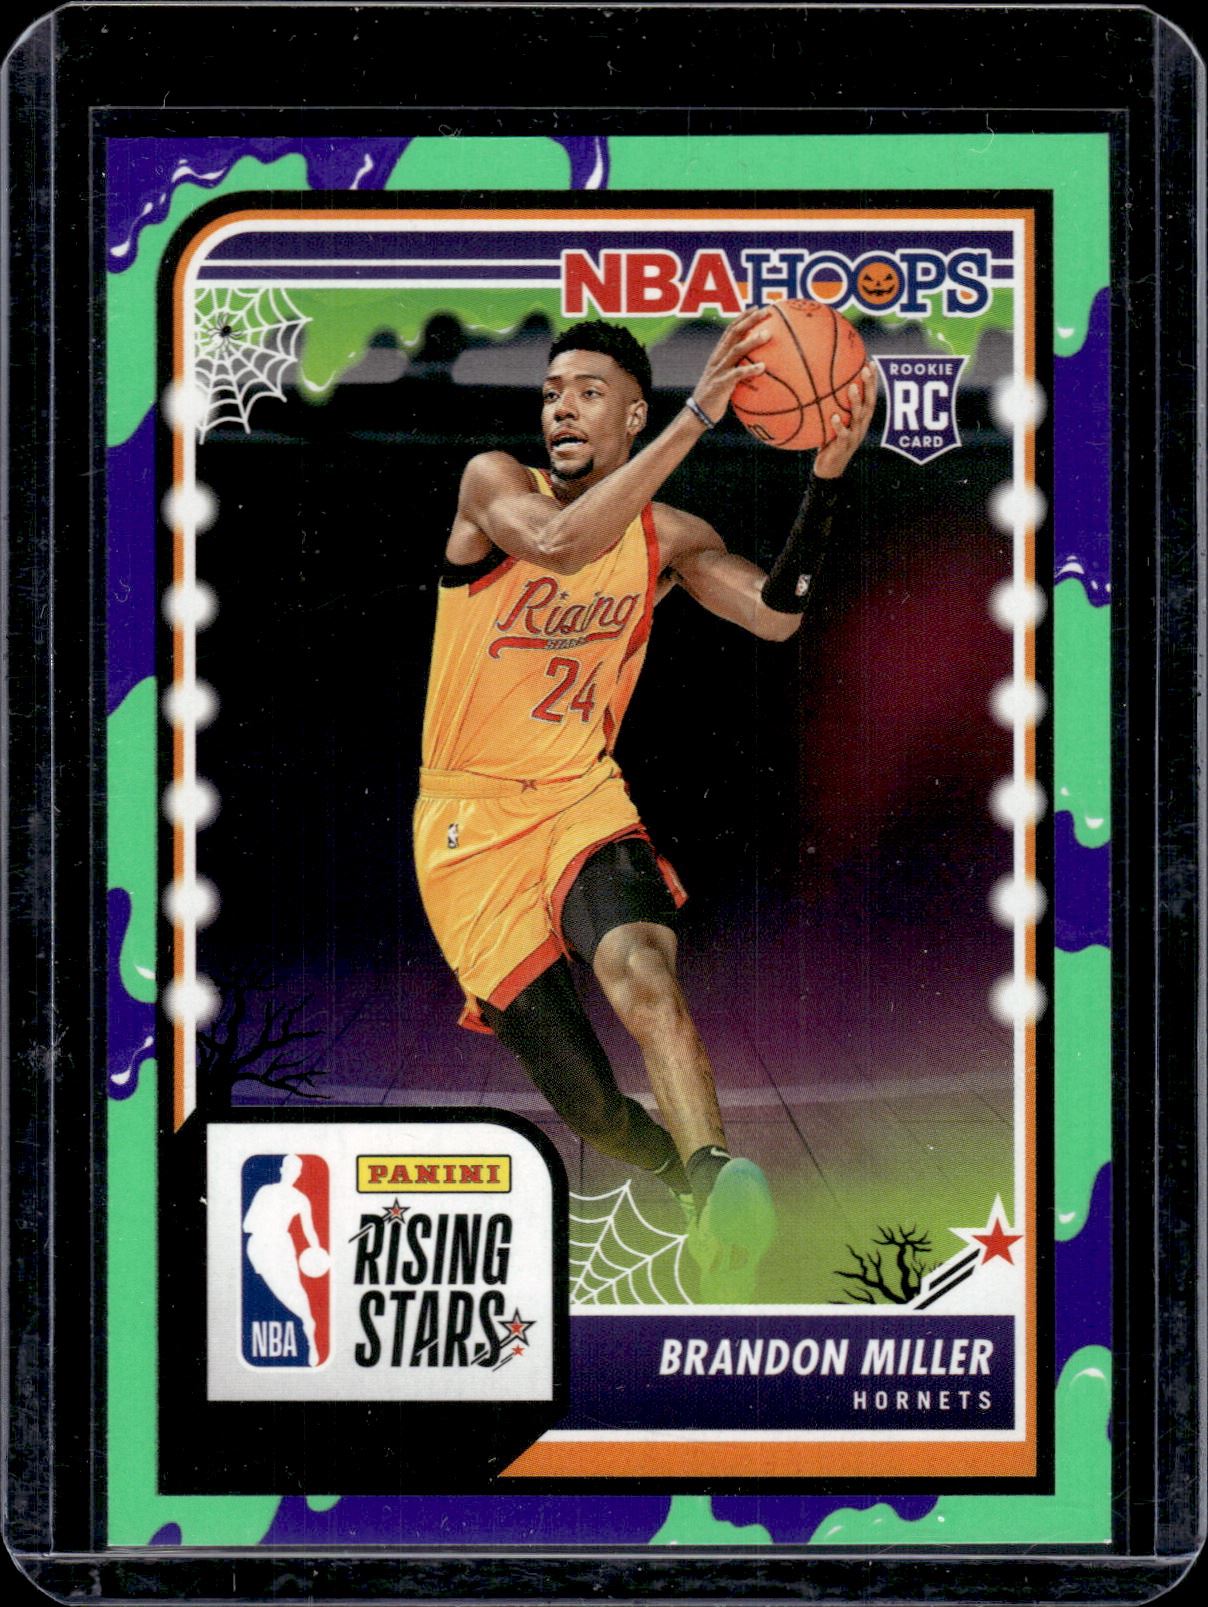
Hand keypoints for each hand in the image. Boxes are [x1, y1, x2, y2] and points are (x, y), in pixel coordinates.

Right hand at [690, 306, 773, 424]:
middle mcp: (718, 358)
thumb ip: (739, 370)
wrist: (698, 414)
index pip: (731, 329)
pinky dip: (750, 370)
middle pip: (734, 333)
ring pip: (735, 350)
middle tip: (767, 312)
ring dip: (752, 341)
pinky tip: (763, 367)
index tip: (758, 307)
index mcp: (719, 355)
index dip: (743, 317)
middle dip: (750, 320)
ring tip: (767, 334)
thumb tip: (760, 368)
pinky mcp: (721, 384)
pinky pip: (737, 374)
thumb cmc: (716, 398)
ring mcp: (719, 370)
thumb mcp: (727, 380)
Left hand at [813, 365, 877, 478]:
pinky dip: (839, 426)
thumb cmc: (829, 442)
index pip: (869, 397)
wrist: (829, 469)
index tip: (871, 362)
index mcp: (861, 419)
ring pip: (858, 418)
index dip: (872, 381)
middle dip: (869, 386)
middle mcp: (861, 426)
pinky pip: (842, 436)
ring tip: (852, 388)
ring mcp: (854, 437)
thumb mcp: (832, 422)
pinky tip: (834, 416)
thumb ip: (831, 406)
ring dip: (856, 402)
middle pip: (869, 403)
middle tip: (865, 370)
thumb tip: (817, 383)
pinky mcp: (843, 447)